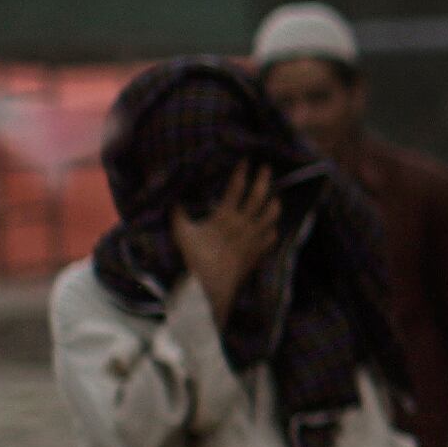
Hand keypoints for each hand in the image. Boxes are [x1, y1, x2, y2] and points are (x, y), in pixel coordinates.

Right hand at [170, 166, 280, 313]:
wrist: (211, 286)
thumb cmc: (194, 258)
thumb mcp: (182, 234)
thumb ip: (178, 215)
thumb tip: (173, 200)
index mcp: (226, 216)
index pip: (236, 187)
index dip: (242, 172)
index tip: (246, 160)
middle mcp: (244, 224)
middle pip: (260, 196)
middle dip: (264, 179)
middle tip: (267, 167)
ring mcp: (254, 238)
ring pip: (272, 215)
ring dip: (274, 203)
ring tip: (274, 197)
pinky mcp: (258, 252)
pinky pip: (271, 237)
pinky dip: (272, 230)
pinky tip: (270, 227)